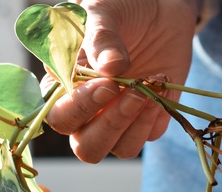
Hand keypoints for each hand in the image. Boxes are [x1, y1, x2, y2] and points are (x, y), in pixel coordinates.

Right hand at [44, 0, 196, 162]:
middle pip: (88, 147)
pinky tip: (162, 83)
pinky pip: (150, 135)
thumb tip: (112, 67)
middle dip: (111, 125)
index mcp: (63, 87)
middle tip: (132, 93)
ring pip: (121, 149)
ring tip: (150, 86)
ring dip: (137, 123)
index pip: (60, 117)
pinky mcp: (148, 119)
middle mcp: (89, 111)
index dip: (80, 108)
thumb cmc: (120, 8)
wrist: (159, 8)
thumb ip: (102, 38)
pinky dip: (158, 113)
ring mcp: (119, 117)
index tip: (106, 85)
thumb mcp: (104, 12)